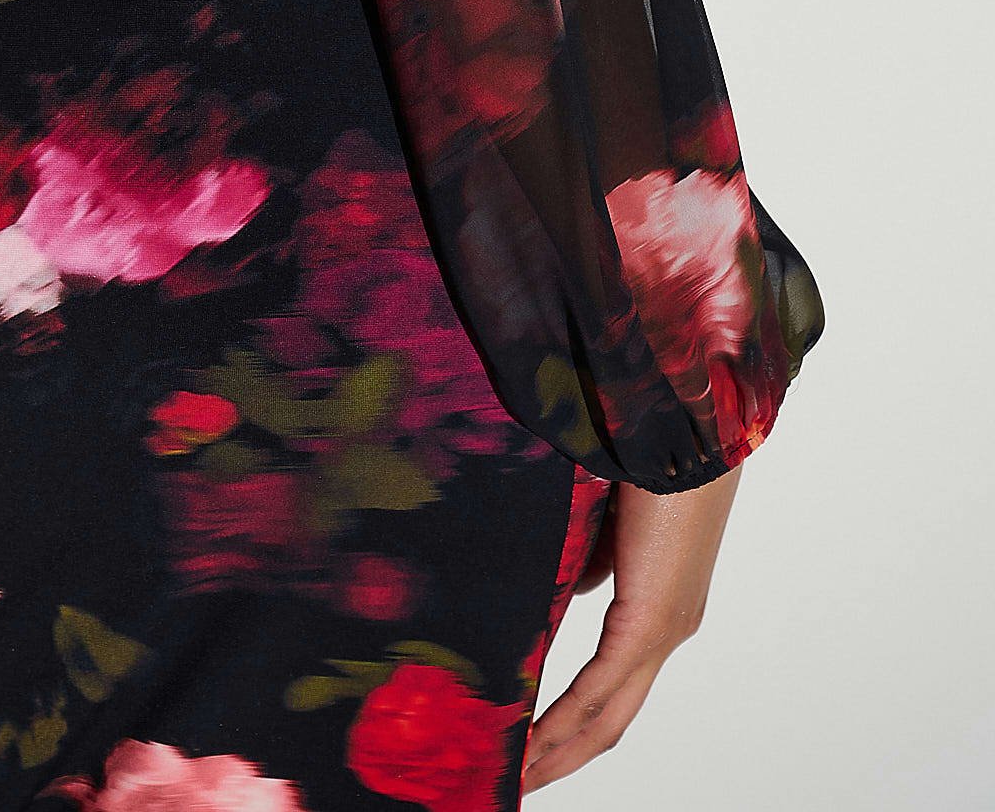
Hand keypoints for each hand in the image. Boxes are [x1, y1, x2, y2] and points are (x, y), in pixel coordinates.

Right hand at [519, 466, 740, 790]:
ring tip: (517, 774)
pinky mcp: (651, 619)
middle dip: (564, 756)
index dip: (577, 720)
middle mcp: (668, 629)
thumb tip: (574, 591)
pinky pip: (600, 688)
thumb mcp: (606, 518)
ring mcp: (663, 630)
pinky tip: (531, 743)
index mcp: (661, 605)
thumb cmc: (649, 457)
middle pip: (613, 719)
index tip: (535, 740)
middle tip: (519, 780)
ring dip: (561, 751)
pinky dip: (563, 721)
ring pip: (608, 715)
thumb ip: (592, 560)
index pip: (615, 684)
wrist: (688, 429)